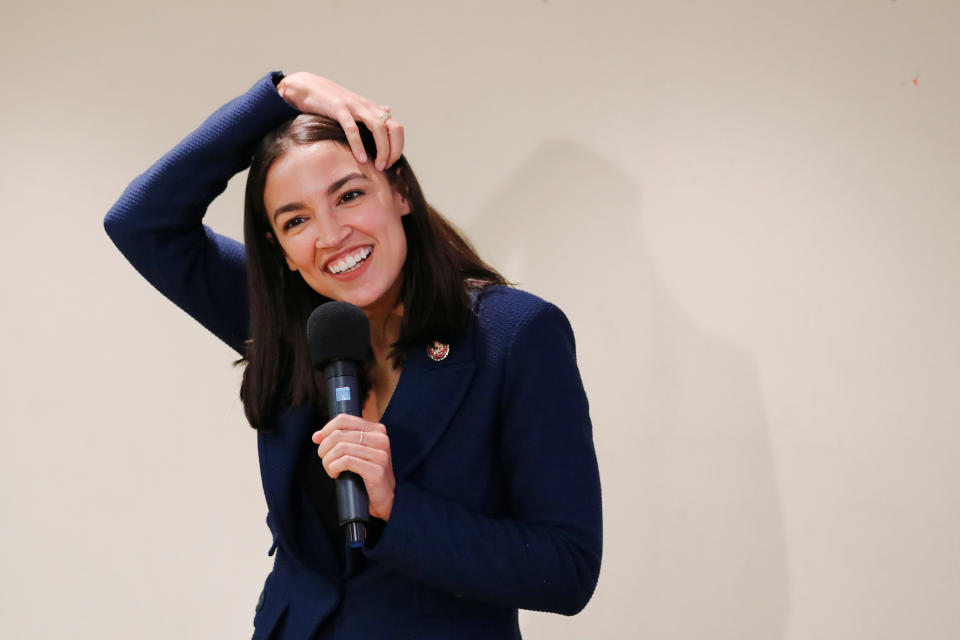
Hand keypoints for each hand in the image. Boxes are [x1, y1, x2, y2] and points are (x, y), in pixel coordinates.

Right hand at [277, 71, 403, 170]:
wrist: (307, 86)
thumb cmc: (331, 100)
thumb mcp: (356, 105)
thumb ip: (372, 111)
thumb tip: (389, 110)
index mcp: (373, 109)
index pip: (397, 128)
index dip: (398, 147)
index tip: (391, 163)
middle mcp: (368, 107)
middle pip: (394, 128)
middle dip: (394, 150)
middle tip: (386, 166)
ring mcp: (354, 107)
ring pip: (379, 128)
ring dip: (382, 149)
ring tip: (378, 166)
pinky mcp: (339, 109)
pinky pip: (353, 129)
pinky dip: (358, 145)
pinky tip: (361, 159)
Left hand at [311, 392, 394, 519]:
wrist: (384, 498)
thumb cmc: (367, 475)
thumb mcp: (357, 451)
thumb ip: (341, 440)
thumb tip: (316, 436)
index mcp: (377, 430)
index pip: (344, 419)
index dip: (326, 429)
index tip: (318, 440)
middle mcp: (381, 439)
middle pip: (339, 434)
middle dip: (324, 448)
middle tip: (324, 460)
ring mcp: (380, 454)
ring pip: (340, 448)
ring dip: (328, 461)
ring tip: (330, 469)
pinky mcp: (377, 470)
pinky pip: (346, 461)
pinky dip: (334, 468)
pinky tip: (336, 474)